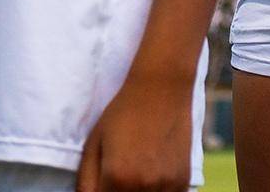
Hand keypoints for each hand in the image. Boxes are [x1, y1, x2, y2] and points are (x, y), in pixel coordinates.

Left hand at [76, 72, 190, 191]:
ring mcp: (166, 184)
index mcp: (116, 178)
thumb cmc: (122, 113)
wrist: (162, 88)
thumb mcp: (94, 145)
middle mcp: (143, 186)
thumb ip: (85, 183)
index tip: (103, 187)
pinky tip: (151, 181)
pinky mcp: (183, 180)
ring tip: (134, 178)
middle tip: (118, 181)